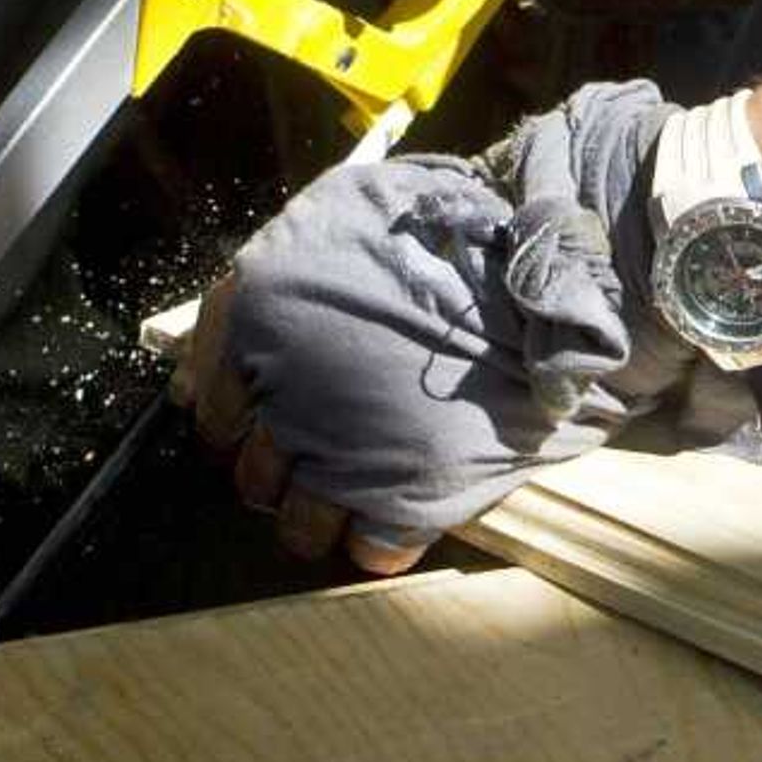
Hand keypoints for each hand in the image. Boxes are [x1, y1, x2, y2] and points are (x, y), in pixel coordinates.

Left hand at [171, 83, 688, 571]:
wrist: (551, 270)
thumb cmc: (456, 230)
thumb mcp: (348, 212)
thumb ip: (280, 271)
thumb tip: (224, 357)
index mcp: (259, 312)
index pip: (210, 401)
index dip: (239, 414)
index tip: (268, 414)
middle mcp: (284, 391)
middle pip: (249, 473)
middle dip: (282, 464)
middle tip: (330, 440)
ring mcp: (343, 454)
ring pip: (297, 523)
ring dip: (325, 509)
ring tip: (369, 477)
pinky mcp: (406, 501)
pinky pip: (368, 549)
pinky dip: (384, 535)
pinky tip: (410, 496)